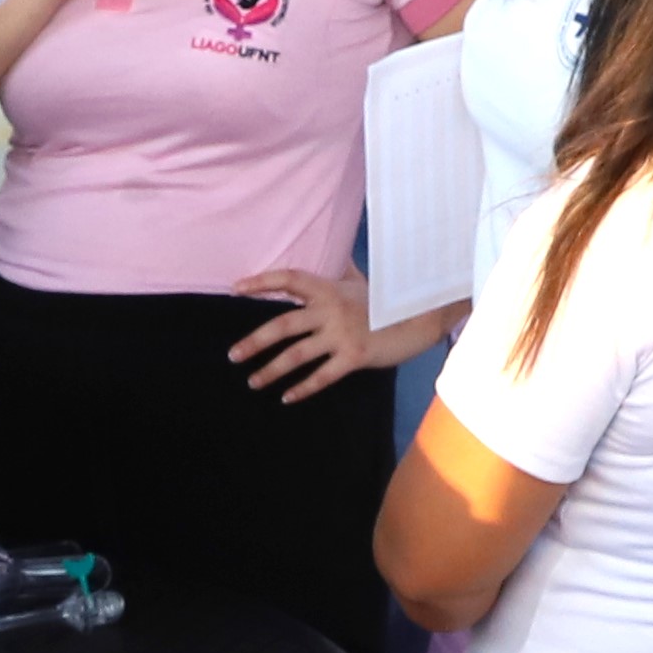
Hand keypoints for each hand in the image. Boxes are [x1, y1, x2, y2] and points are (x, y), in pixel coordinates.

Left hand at [227, 266, 377, 401]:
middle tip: (232, 356)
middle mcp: (331, 310)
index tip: (236, 289)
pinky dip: (302, 389)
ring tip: (252, 381)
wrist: (419, 319)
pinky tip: (286, 398)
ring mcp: (342, 334)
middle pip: (284, 325)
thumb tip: (335, 255)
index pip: (289, 280)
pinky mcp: (354, 356)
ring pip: (298, 354)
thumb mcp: (361, 282)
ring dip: (271, 370)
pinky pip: (322, 376)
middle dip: (255, 341)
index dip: (262, 282)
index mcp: (328, 289)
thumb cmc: (386, 301)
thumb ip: (342, 271)